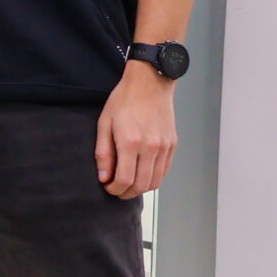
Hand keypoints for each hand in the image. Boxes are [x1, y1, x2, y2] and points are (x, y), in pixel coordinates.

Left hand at [96, 61, 177, 197]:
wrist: (150, 83)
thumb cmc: (124, 100)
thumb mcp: (104, 123)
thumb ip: (103, 152)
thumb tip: (104, 177)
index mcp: (130, 141)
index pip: (125, 179)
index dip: (114, 189)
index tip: (108, 188)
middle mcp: (151, 147)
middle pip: (142, 185)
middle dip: (127, 193)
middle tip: (117, 191)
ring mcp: (164, 146)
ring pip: (156, 181)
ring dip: (141, 188)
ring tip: (128, 185)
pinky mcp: (172, 145)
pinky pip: (164, 171)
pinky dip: (153, 178)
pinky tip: (142, 174)